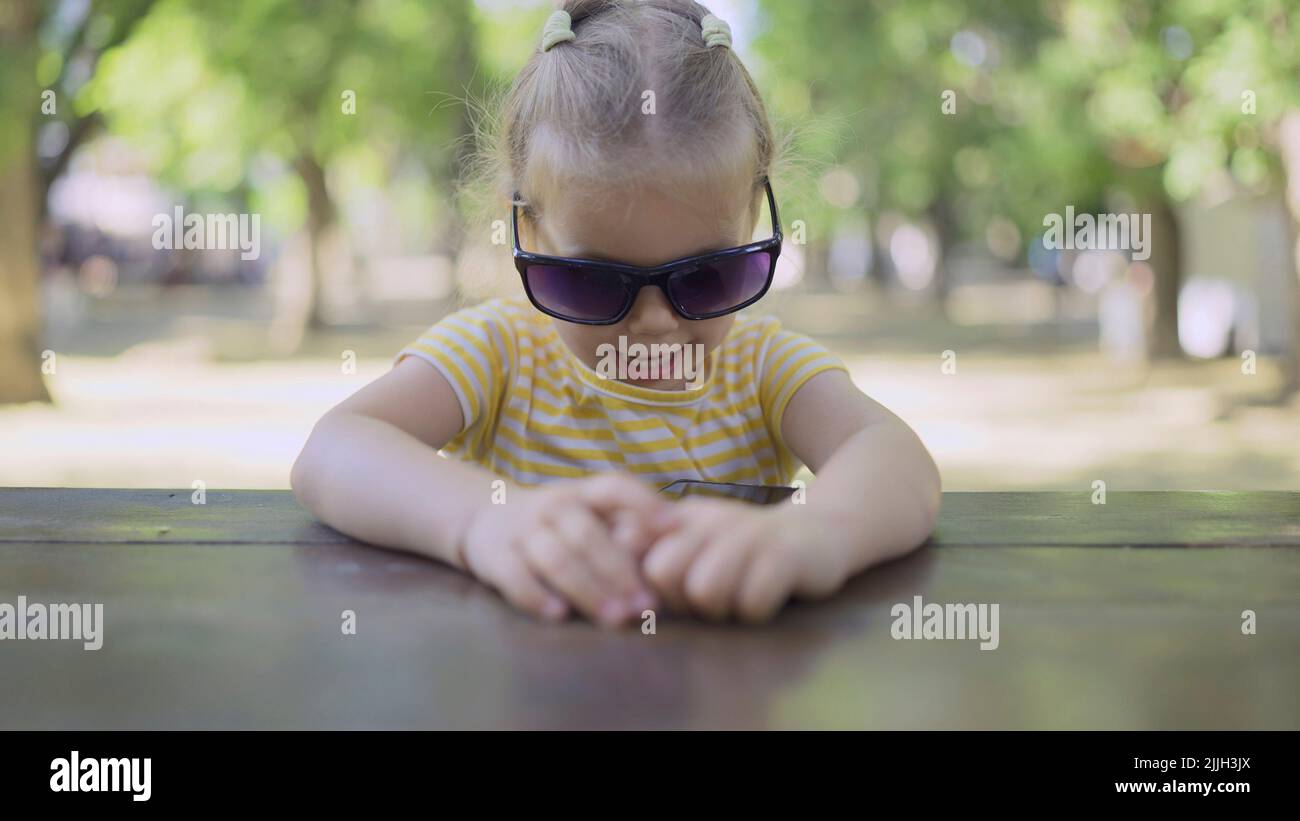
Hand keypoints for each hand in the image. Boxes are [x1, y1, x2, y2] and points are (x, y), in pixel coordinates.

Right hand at [456, 473, 677, 626]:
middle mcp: (553, 506)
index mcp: (581, 492)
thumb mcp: (586, 512)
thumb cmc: (556, 522)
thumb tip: (682, 550)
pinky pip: (516, 577)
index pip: (614, 487)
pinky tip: (559, 615)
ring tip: (615, 617)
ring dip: (588, 590)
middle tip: (648, 605)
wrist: (484, 516)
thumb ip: (624, 526)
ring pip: (557, 559)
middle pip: (588, 535)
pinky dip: (536, 596)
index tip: (675, 527)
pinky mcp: (496, 556)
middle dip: (620, 571)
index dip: (644, 503)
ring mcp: (522, 530)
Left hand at [641, 498, 848, 622]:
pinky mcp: (785, 556)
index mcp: (683, 517)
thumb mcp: (697, 539)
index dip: (645, 584)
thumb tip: (616, 555)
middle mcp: (711, 520)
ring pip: (705, 590)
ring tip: (739, 599)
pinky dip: (757, 610)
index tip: (669, 597)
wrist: (821, 531)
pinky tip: (768, 598)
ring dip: (721, 609)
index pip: (634, 548)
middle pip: (663, 572)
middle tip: (710, 601)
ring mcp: (749, 535)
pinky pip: (752, 602)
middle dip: (681, 600)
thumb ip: (652, 546)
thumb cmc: (747, 547)